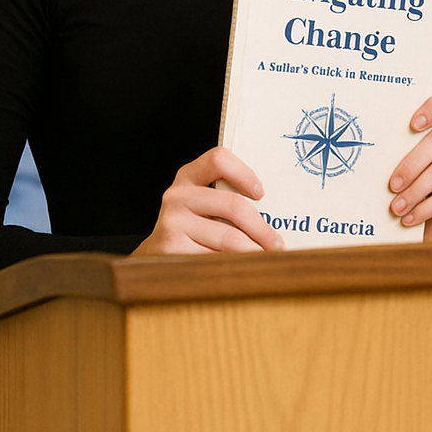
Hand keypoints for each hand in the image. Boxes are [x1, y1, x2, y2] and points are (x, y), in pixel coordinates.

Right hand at [131, 146, 284, 255]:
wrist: (154, 257)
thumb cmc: (191, 229)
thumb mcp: (202, 205)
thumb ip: (226, 199)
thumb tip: (276, 212)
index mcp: (188, 176)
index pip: (218, 159)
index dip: (243, 173)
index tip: (261, 193)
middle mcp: (177, 195)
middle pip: (232, 205)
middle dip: (261, 228)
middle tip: (277, 244)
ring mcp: (172, 222)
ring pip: (228, 238)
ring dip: (254, 252)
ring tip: (268, 261)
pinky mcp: (171, 249)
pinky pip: (215, 260)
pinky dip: (235, 268)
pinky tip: (243, 272)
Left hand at [388, 85, 431, 241]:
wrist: (427, 224)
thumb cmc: (408, 187)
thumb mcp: (400, 163)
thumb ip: (396, 149)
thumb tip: (370, 148)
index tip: (413, 124)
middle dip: (412, 163)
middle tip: (391, 184)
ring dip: (415, 190)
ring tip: (396, 206)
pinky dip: (424, 208)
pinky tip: (409, 217)